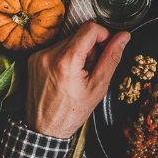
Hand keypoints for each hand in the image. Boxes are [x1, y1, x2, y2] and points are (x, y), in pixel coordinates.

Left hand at [25, 22, 129, 138]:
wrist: (45, 129)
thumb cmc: (72, 113)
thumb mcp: (98, 87)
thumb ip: (111, 58)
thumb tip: (123, 37)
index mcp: (66, 61)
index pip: (90, 28)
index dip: (103, 35)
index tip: (106, 49)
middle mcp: (49, 54)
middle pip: (79, 34)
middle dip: (90, 48)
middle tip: (90, 70)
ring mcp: (39, 55)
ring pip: (68, 40)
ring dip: (77, 52)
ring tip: (77, 75)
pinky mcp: (33, 58)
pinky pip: (56, 47)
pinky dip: (65, 56)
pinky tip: (66, 75)